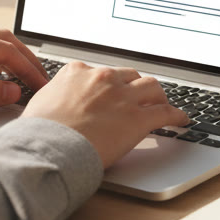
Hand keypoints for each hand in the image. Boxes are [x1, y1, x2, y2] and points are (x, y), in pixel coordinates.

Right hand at [23, 62, 188, 167]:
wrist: (46, 148)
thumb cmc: (38, 133)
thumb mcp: (40, 104)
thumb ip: (55, 97)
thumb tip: (53, 105)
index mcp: (77, 72)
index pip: (101, 72)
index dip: (110, 83)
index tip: (112, 90)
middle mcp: (102, 78)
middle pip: (129, 75)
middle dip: (135, 86)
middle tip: (140, 97)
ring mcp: (122, 97)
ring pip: (151, 86)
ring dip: (158, 95)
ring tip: (162, 104)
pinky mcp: (138, 118)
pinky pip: (166, 112)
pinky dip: (176, 115)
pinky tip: (181, 120)